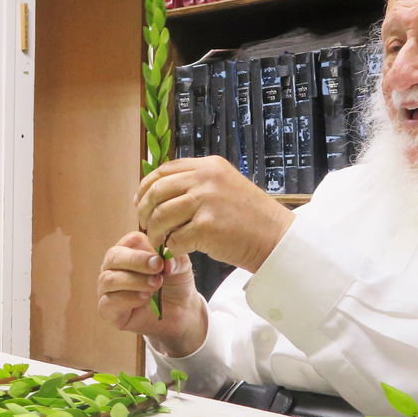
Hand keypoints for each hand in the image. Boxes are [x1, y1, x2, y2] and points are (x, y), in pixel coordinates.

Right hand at [96, 231, 206, 356]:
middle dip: (137, 261)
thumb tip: (165, 260)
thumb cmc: (175, 284)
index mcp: (130, 249)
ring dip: (134, 281)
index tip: (162, 257)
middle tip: (158, 268)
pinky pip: (109, 302)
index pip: (131, 240)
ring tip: (155, 285)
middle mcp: (114, 266)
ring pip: (109, 279)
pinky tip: (144, 298)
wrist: (179, 312)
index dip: (146, 247)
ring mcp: (108, 287)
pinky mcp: (108, 309)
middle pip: (114, 256)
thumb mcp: (181, 267)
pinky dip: (127, 299)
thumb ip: (175, 259)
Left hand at [138, 157, 293, 272]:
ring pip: (161, 216)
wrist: (276, 238)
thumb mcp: (223, 187)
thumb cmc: (249, 218)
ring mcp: (206, 201)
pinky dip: (172, 248)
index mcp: (208, 166)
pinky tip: (179, 250)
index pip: (163, 170)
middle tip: (147, 226)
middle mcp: (206, 179)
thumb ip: (196, 184)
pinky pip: (175, 238)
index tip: (140, 203)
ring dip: (155, 232)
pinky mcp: (207, 226)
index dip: (146, 188)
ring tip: (161, 241)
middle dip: (145, 212)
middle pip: (156, 191)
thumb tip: (158, 192)